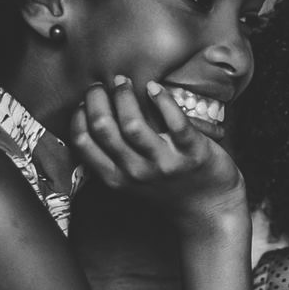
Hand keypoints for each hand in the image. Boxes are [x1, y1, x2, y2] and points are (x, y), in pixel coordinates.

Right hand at [70, 77, 243, 225]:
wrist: (209, 207)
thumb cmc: (168, 187)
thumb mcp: (131, 180)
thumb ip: (112, 157)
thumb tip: (92, 115)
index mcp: (116, 178)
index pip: (83, 142)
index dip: (80, 115)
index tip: (86, 101)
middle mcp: (136, 172)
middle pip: (103, 128)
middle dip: (97, 98)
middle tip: (103, 84)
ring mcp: (164, 163)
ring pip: (133, 124)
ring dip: (124, 96)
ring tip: (124, 82)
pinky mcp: (193, 153)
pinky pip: (175, 122)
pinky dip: (162, 100)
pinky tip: (154, 87)